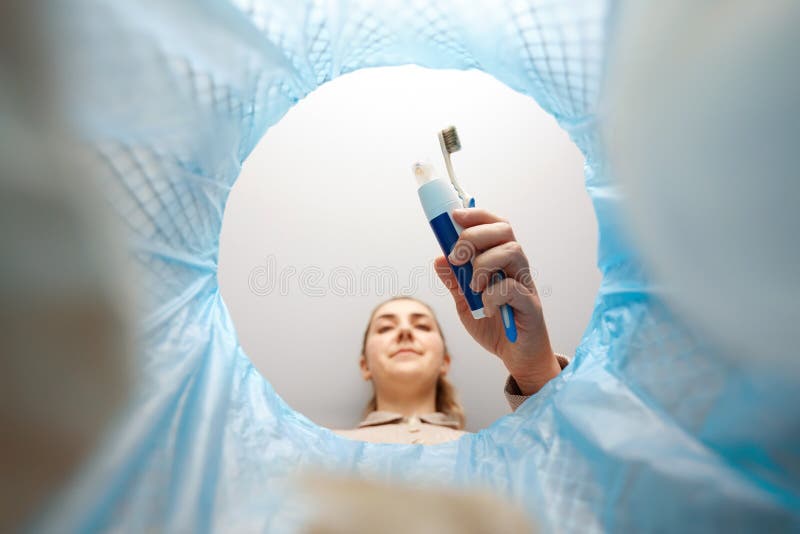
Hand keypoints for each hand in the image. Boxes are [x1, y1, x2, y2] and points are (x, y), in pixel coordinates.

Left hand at [433, 208, 561, 394]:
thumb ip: (454, 281)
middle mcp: (516, 267)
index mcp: (501, 261)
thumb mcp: (465, 302)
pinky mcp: (530, 305)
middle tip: (457, 257)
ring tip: (473, 287)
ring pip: (511, 251)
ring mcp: (525, 283)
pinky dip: (492, 296)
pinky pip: (512, 288)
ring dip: (483, 265)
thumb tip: (439, 258)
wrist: (517, 357)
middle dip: (474, 237)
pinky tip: (486, 309)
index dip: (476, 215)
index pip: (494, 225)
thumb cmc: (494, 326)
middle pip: (504, 230)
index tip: (453, 216)